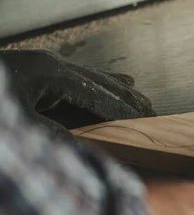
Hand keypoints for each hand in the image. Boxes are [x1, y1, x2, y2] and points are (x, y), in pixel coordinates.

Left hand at [1, 50, 155, 138]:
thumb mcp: (19, 123)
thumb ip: (51, 133)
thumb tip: (81, 148)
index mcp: (54, 74)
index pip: (98, 95)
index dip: (122, 110)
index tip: (144, 121)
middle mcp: (56, 65)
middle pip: (102, 83)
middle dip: (128, 98)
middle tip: (152, 111)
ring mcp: (49, 65)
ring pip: (94, 77)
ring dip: (118, 89)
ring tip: (141, 97)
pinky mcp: (43, 70)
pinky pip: (81, 77)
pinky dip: (101, 83)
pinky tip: (116, 82)